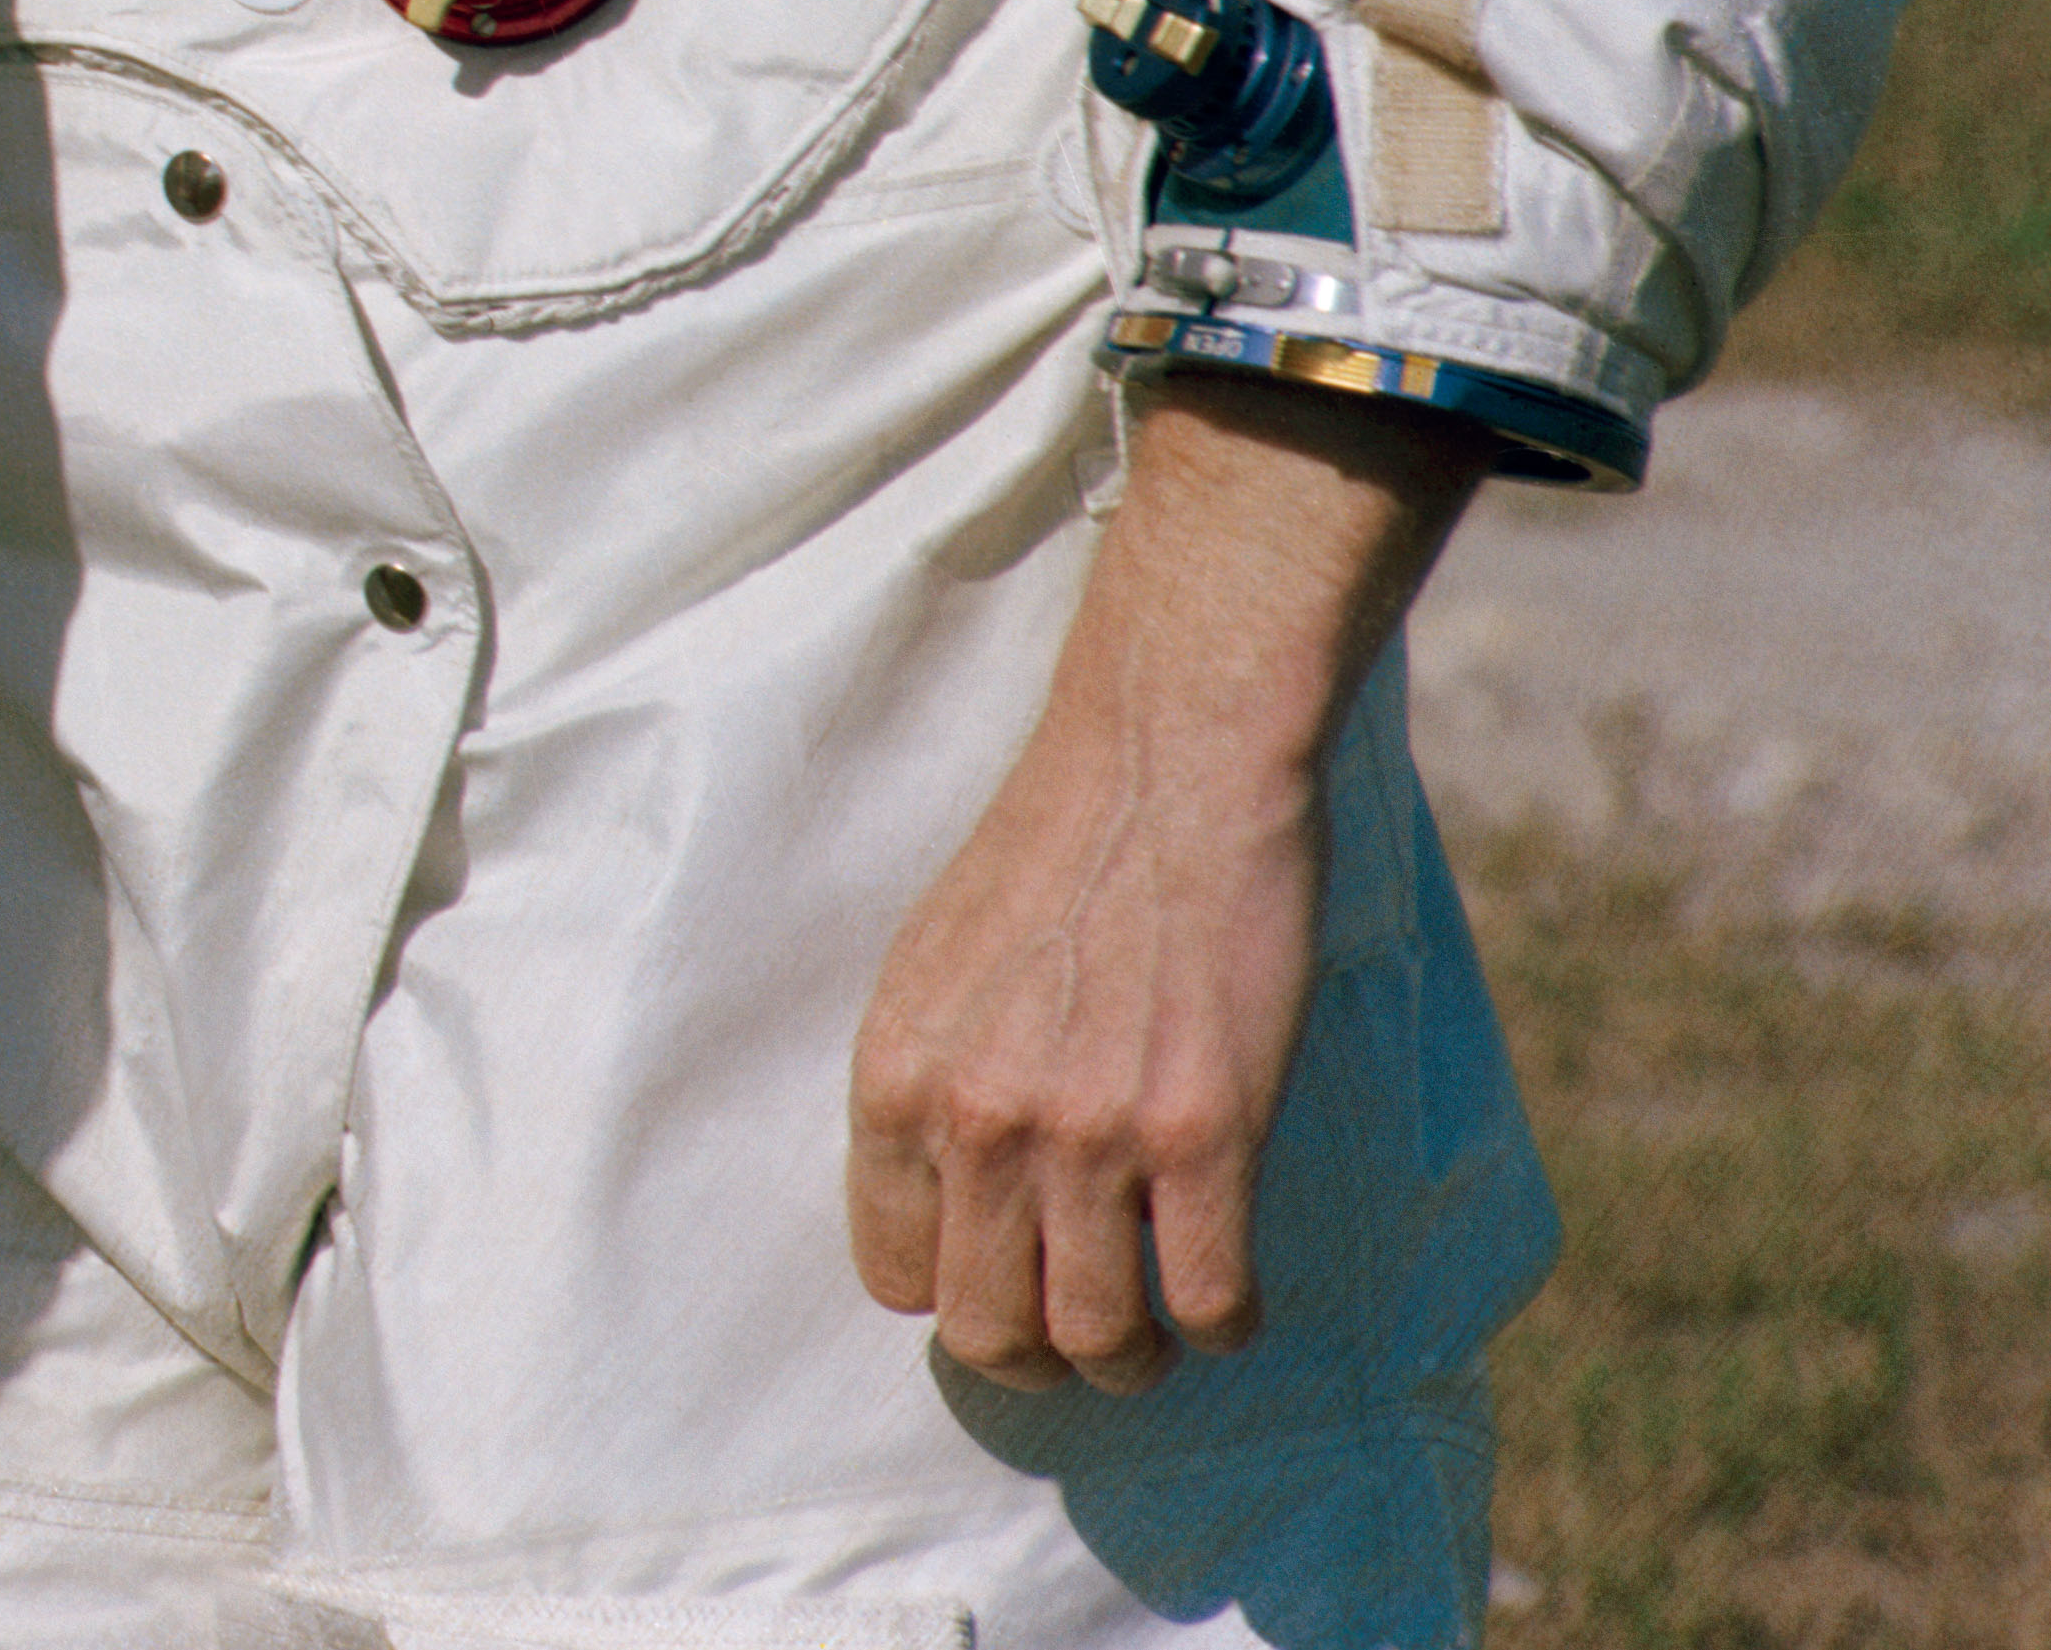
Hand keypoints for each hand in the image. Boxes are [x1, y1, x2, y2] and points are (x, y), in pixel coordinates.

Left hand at [844, 368, 1477, 1387]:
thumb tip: (944, 1204)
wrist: (1164, 762)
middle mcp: (977, 1118)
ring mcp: (1091, 1133)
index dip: (950, 1292)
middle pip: (989, 1332)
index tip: (999, 1279)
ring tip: (1159, 1323)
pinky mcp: (1204, 1133)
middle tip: (1084, 1329)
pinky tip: (1230, 1281)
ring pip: (1099, 1341)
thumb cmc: (1053, 853)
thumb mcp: (935, 964)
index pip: (890, 1269)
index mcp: (896, 1074)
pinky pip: (1211, 1302)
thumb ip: (933, 1084)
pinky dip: (1225, 1320)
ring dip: (1135, 1357)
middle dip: (1036, 1358)